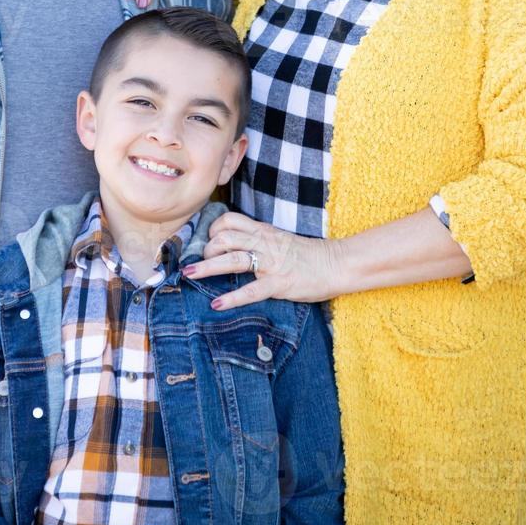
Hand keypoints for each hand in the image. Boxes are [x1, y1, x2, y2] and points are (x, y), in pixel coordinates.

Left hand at [183, 212, 347, 308]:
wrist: (336, 264)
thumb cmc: (308, 254)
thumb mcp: (279, 239)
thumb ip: (259, 240)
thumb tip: (235, 245)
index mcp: (263, 231)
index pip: (229, 220)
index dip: (212, 229)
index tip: (206, 242)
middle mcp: (264, 243)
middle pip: (224, 238)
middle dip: (206, 250)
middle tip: (199, 263)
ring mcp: (271, 263)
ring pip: (233, 259)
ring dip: (207, 267)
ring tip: (189, 274)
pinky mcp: (279, 284)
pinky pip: (252, 291)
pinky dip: (232, 299)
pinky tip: (217, 304)